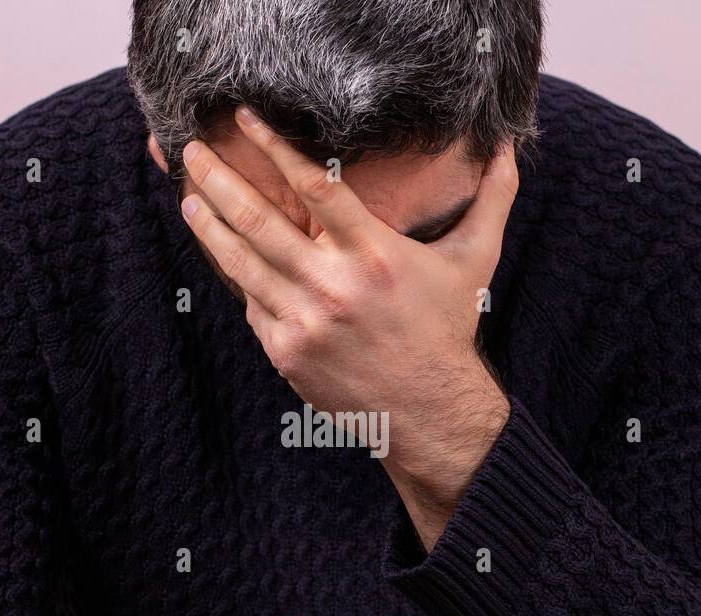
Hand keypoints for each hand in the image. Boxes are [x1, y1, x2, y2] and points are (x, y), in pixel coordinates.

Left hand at [178, 108, 514, 545]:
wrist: (429, 411)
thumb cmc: (447, 330)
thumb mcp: (474, 261)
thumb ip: (492, 199)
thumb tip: (510, 148)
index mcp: (376, 254)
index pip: (314, 185)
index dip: (274, 147)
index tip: (245, 119)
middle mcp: (335, 286)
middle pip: (259, 220)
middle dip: (218, 181)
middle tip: (193, 152)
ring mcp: (304, 321)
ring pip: (241, 263)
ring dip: (209, 226)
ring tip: (190, 198)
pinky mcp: (286, 353)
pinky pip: (252, 305)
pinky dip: (240, 278)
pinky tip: (227, 256)